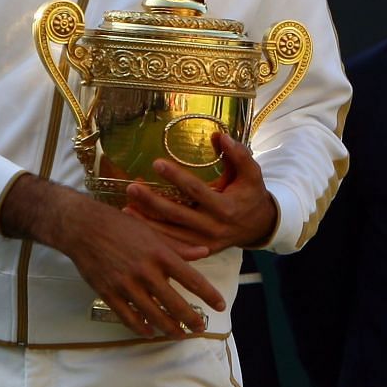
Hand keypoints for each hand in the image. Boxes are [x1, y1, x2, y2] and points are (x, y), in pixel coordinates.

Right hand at [53, 191, 225, 337]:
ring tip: (180, 335)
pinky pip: (127, 317)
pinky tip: (150, 333)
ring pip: (152, 314)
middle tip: (200, 328)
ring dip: (168, 328)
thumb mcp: (153, 232)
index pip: (192, 278)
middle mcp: (146, 271)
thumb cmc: (121, 226)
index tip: (221, 306)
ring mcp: (126, 284)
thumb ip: (179, 246)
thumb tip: (205, 251)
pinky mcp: (109, 293)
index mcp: (160, 254)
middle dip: (190, 319)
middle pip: (174, 303)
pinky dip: (140, 327)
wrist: (84, 228)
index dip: (209, 294)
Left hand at [123, 132, 280, 255]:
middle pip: (177, 214)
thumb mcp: (252, 174)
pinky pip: (174, 245)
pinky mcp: (199, 251)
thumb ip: (238, 155)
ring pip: (171, 233)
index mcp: (226, 207)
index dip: (176, 177)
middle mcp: (213, 227)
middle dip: (152, 202)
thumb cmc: (252, 195)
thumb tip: (220, 136)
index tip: (156, 163)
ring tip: (126, 208)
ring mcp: (205, 242)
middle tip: (132, 188)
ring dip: (147, 222)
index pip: (196, 190)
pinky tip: (138, 226)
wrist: (259, 226)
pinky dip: (156, 237)